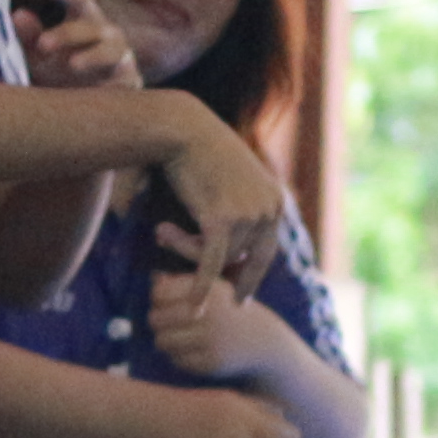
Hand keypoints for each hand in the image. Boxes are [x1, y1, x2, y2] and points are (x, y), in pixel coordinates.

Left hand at [14, 0, 142, 91]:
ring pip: (111, 51)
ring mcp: (121, 57)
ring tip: (72, 64)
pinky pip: (124, 82)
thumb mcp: (39, 57)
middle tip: (42, 44)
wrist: (83, 111)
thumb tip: (17, 16)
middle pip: (90, 26)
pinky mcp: (131, 82)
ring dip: (92, 56)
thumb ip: (29, 37)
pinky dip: (110, 86)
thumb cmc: (60, 76)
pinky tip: (94, 92)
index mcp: (85, 21)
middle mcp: (106, 34)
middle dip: (66, 34)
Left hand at [144, 233, 281, 381]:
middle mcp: (210, 314)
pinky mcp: (211, 362)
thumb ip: (185, 283)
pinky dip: (180, 356)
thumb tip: (154, 280)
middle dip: (159, 321)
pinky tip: (192, 351)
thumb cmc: (232, 311)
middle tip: (168, 324)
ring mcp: (210, 340)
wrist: (265, 343)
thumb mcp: (215, 290)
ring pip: (162, 342)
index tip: (168, 303)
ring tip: (177, 338)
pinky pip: (177, 360)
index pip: (160, 293)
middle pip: (156, 319)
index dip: (159, 298)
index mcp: (209, 290)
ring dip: (166, 340)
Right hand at [147, 101, 287, 294]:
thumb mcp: (228, 183)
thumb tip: (230, 251)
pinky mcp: (222, 220)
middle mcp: (269, 209)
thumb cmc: (196, 152)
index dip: (251, 274)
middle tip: (209, 285)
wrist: (181, 127)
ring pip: (218, 257)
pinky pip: (210, 264)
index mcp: (275, 200)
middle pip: (242, 258)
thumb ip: (235, 213)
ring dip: (186, 250)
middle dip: (218, 269)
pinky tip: (195, 310)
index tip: (242, 297)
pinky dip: (201, 288)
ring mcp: (248, 215)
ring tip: (161, 230)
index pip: (266, 250)